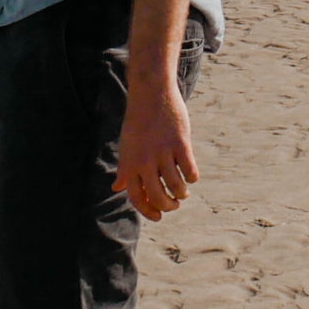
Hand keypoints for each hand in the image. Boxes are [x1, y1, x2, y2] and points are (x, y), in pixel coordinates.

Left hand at [116, 81, 198, 220]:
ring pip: (176, 186)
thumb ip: (125, 168)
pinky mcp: (181, 143)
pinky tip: (191, 175)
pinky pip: (190, 170)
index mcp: (130, 163)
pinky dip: (192, 177)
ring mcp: (163, 152)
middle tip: (174, 205)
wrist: (151, 92)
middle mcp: (145, 160)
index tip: (158, 216)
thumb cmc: (138, 121)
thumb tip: (116, 187)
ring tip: (183, 192)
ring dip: (181, 193)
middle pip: (158, 196)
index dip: (148, 211)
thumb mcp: (127, 145)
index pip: (136, 197)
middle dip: (168, 206)